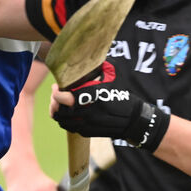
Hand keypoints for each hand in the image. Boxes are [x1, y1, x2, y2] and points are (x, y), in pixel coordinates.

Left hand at [50, 61, 169, 151]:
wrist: (135, 121)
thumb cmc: (123, 97)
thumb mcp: (113, 81)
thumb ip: (100, 70)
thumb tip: (88, 57)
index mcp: (96, 97)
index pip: (68, 98)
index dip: (57, 94)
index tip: (56, 87)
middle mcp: (91, 111)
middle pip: (62, 110)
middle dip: (55, 103)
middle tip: (55, 96)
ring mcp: (90, 124)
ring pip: (64, 121)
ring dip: (58, 113)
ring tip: (57, 106)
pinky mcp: (90, 132)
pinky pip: (71, 128)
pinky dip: (66, 122)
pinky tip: (67, 115)